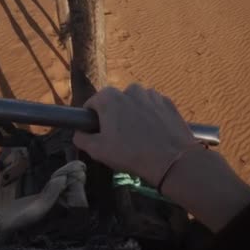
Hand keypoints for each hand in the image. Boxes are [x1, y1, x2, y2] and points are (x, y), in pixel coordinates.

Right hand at [73, 84, 196, 185]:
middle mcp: (130, 89)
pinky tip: (153, 134)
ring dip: (133, 115)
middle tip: (118, 138)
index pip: (92, 104)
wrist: (171, 160)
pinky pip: (152, 107)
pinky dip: (150, 116)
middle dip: (114, 116)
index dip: (92, 119)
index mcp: (109, 97)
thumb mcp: (97, 150)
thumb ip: (82, 138)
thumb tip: (79, 133)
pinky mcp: (168, 102)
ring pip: (135, 103)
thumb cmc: (130, 154)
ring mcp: (151, 94)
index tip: (98, 133)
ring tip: (138, 136)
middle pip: (115, 102)